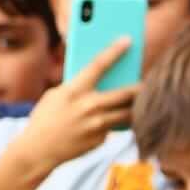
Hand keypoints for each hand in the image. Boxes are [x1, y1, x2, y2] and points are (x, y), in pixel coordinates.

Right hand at [10, 41, 137, 176]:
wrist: (38, 150)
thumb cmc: (45, 118)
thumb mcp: (56, 96)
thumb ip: (77, 87)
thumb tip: (99, 78)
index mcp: (74, 90)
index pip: (98, 65)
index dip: (114, 50)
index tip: (127, 40)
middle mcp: (89, 106)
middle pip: (126, 92)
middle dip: (140, 86)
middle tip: (151, 81)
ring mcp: (97, 125)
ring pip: (128, 112)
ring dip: (136, 106)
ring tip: (144, 101)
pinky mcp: (101, 139)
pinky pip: (114, 127)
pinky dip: (115, 123)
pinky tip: (114, 121)